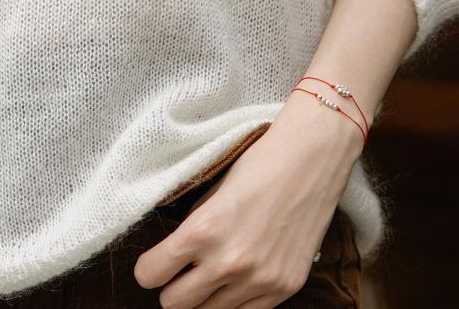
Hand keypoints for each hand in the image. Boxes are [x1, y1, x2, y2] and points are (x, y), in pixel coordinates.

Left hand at [133, 93, 362, 307]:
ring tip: (209, 275)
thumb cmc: (257, 166)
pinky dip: (234, 301)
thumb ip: (191, 229)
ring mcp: (258, 281)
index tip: (152, 265)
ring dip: (203, 298)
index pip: (150, 275)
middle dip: (171, 289)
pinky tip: (236, 280)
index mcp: (203, 230)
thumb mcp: (211, 193)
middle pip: (174, 304)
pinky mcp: (284, 290)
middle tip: (179, 274)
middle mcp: (228, 262)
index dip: (147, 270)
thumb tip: (170, 257)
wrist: (311, 162)